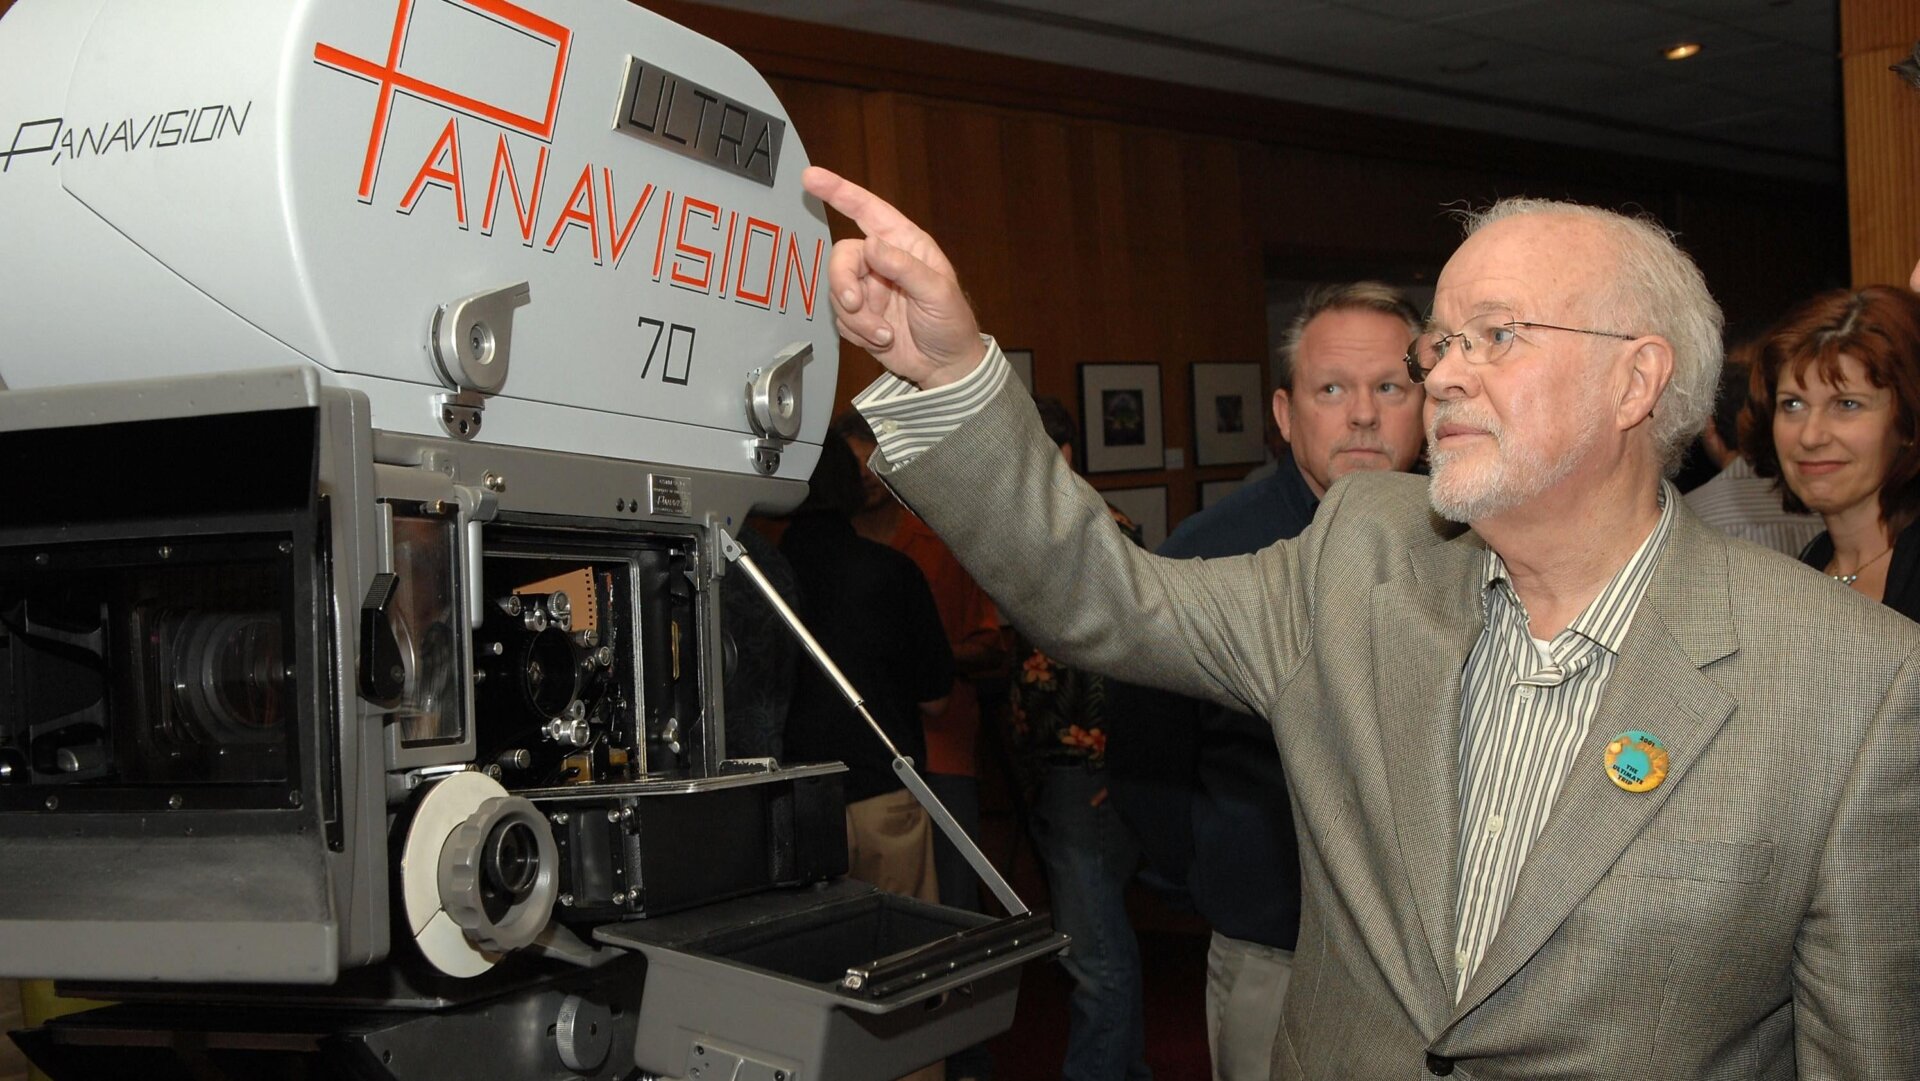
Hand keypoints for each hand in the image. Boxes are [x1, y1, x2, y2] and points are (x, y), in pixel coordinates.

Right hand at [801, 167, 985, 388]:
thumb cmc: (951, 324)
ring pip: (838, 291)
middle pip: (843, 257)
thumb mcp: (936, 292)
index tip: (813, 178)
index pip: (867, 210)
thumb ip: (903, 267)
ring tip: (885, 332)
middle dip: (843, 282)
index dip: (839, 192)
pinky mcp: (860, 315)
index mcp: (905, 244)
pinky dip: (858, 332)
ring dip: (857, 318)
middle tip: (854, 303)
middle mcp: (882, 261)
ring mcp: (869, 289)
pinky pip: (841, 318)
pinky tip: (883, 338)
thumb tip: (871, 244)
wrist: (946, 367)